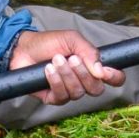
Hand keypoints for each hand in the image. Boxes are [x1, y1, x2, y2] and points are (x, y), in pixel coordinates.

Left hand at [11, 29, 125, 105]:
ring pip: (78, 93)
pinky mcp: (54, 98)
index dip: (114, 77)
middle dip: (83, 74)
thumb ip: (89, 52)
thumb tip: (101, 71)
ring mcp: (69, 91)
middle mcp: (83, 81)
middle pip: (96, 89)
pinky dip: (55, 81)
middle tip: (71, 58)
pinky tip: (48, 70)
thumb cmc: (49, 42)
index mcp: (92, 67)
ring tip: (55, 60)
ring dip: (66, 75)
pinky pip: (61, 96)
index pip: (114, 79)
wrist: (23, 48)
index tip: (104, 71)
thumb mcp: (72, 39)